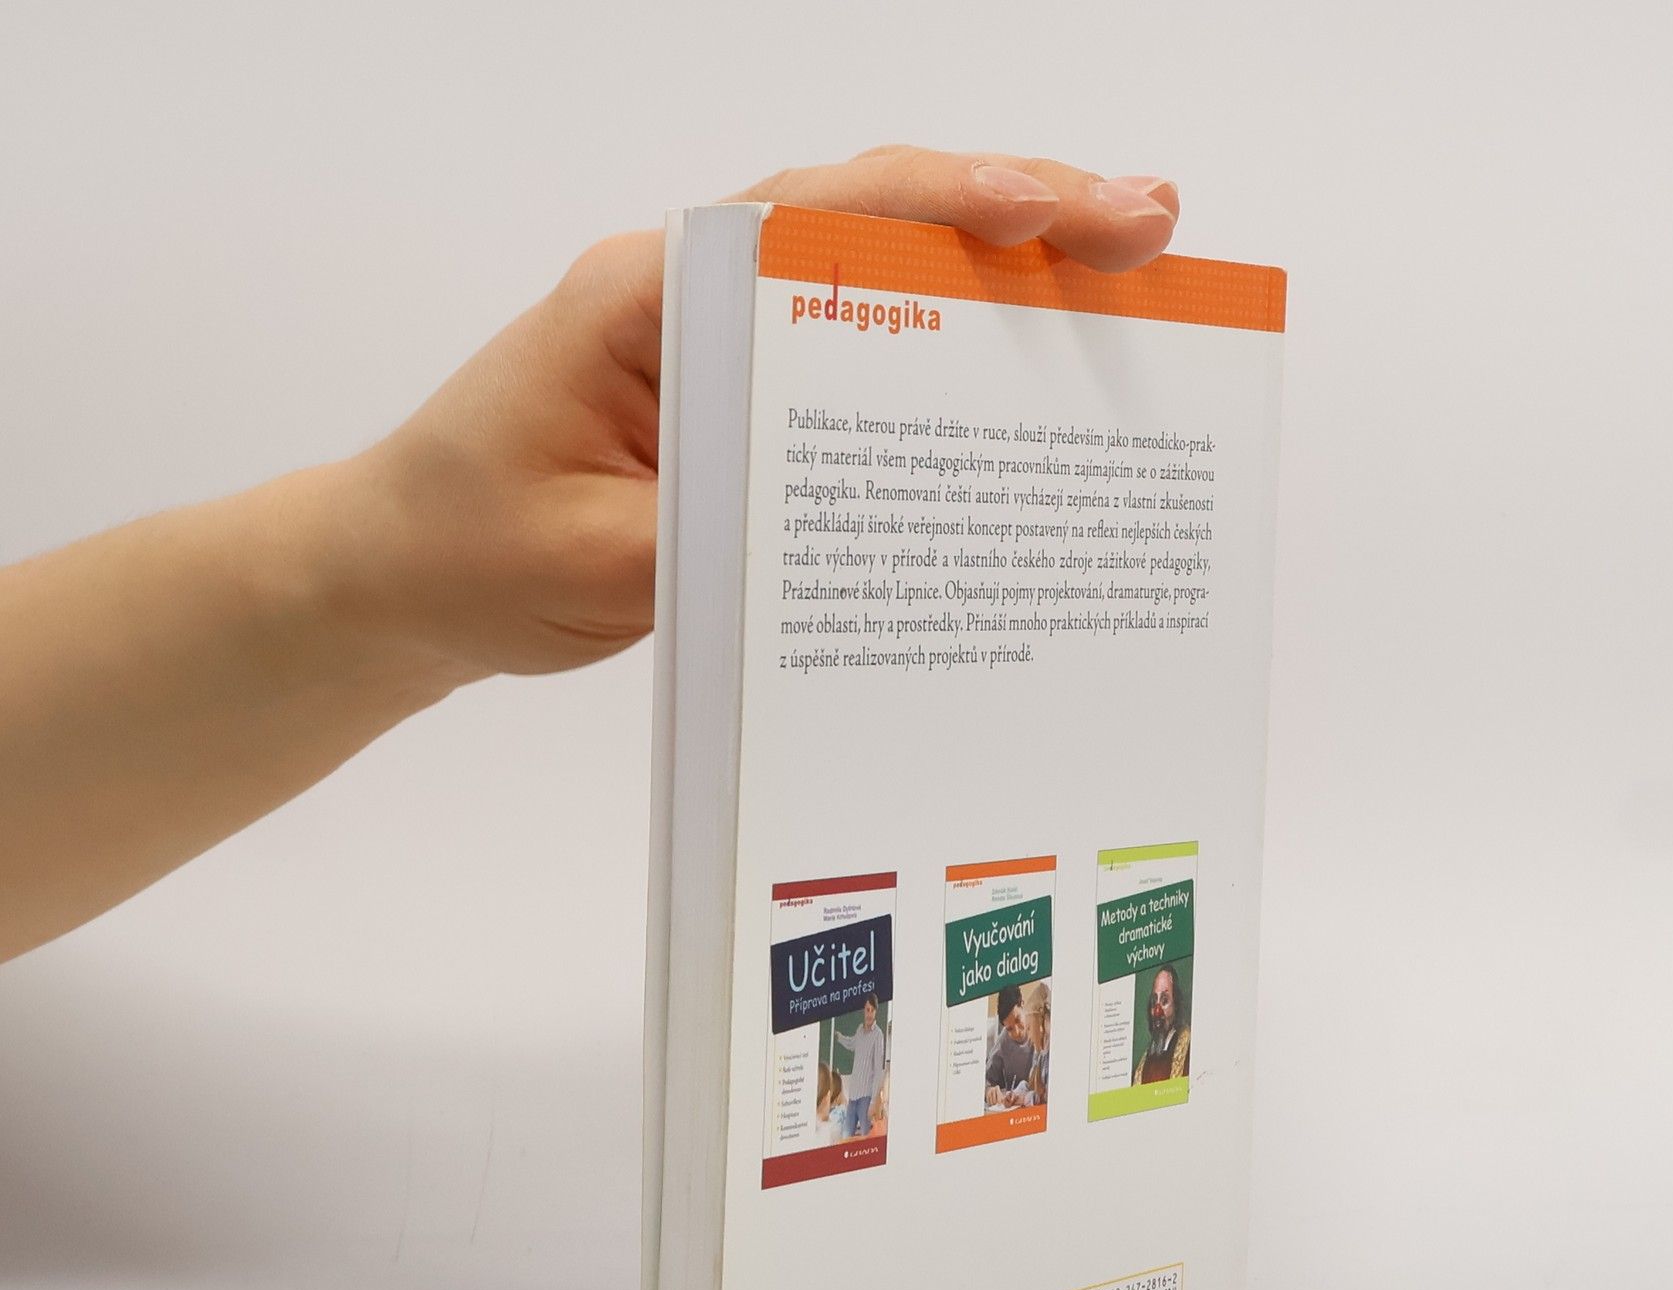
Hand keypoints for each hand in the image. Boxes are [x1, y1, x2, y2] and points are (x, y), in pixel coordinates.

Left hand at [338, 146, 1180, 683]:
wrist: (400, 576)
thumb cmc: (470, 549)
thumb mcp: (593, 562)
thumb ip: (719, 538)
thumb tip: (860, 540)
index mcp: (648, 296)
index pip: (815, 222)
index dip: (947, 210)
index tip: (1056, 217)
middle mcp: (693, 297)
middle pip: (875, 227)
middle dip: (1020, 222)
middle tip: (1151, 232)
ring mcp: (719, 347)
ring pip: (879, 286)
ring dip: (1000, 282)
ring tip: (1126, 282)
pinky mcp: (737, 407)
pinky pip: (856, 366)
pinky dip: (945, 358)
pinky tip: (1023, 379)